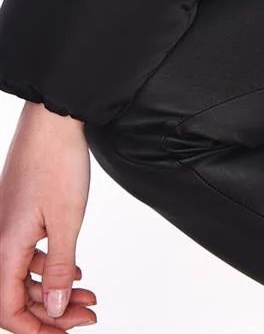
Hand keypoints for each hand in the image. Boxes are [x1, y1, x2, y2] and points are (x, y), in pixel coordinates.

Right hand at [0, 102, 95, 331]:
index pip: (9, 310)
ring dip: (54, 291)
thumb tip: (53, 310)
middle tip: (88, 314)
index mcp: (5, 247)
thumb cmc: (58, 161)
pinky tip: (74, 272)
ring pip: (25, 276)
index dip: (36, 330)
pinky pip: (27, 255)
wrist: (53, 118)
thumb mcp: (66, 221)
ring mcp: (7, 228)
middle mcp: (0, 241)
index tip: (67, 333)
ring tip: (88, 296)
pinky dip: (50, 268)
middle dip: (52, 312)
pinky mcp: (18, 216)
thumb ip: (57, 269)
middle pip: (18, 296)